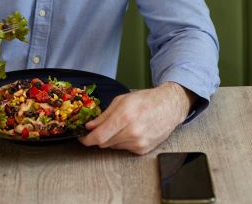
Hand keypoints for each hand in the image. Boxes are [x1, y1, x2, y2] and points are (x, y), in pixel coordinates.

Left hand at [78, 82, 194, 154]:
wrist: (169, 107)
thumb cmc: (146, 100)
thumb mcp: (122, 100)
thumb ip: (104, 115)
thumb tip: (90, 126)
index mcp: (125, 116)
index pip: (99, 136)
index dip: (87, 139)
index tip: (82, 138)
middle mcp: (132, 132)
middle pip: (104, 143)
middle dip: (99, 136)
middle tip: (100, 128)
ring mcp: (138, 143)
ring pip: (113, 146)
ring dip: (111, 138)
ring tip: (122, 126)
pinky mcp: (143, 150)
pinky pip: (124, 149)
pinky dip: (122, 141)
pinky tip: (131, 131)